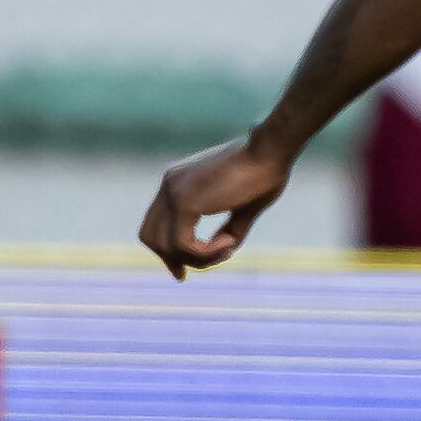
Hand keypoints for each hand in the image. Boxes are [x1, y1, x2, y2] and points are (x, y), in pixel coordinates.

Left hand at [142, 131, 292, 278]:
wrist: (270, 149)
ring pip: (165, 245)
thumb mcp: (244, 207)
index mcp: (177, 183)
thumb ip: (228, 228)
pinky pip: (183, 244)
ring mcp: (172, 193)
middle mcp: (169, 186)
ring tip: (228, 248)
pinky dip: (206, 252)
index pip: (156, 224)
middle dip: (172, 259)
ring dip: (198, 257)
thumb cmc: (266, 172)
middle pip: (150, 237)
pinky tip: (229, 242)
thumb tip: (223, 250)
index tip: (182, 271)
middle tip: (196, 269)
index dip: (167, 251)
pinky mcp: (184, 203)